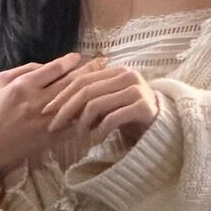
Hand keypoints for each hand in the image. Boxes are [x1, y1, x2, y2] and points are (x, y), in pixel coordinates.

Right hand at [0, 53, 104, 175]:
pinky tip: (100, 107)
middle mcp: (38, 102)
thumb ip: (26, 69)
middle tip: (102, 62)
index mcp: (24, 86)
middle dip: (88, 70)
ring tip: (104, 79)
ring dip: (92, 90)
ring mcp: (47, 121)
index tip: (79, 56)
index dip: (70, 61)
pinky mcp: (53, 137)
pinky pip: (76, 124)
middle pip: (70, 83)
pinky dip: (90, 115)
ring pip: (76, 102)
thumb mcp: (2, 81)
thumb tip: (51, 65)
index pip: (55, 68)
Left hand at [40, 60, 159, 144]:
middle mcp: (127, 76)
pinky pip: (112, 118)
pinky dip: (99, 130)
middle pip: (86, 90)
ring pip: (96, 103)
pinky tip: (96, 139)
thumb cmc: (129, 117)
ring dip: (82, 123)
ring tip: (78, 135)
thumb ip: (90, 98)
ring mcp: (137, 90)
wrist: (163, 129)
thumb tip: (56, 105)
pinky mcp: (144, 107)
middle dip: (66, 109)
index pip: (82, 79)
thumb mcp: (108, 103)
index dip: (62, 95)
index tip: (47, 111)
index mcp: (116, 71)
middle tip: (54, 126)